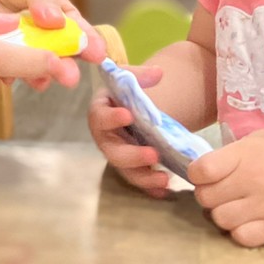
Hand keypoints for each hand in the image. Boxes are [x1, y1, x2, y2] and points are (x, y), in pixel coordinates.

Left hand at [0, 0, 103, 89]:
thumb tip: (55, 21)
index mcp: (58, 15)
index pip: (78, 32)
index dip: (89, 44)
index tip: (98, 55)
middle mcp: (40, 35)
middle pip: (57, 55)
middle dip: (65, 67)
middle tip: (70, 76)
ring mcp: (16, 45)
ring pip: (29, 65)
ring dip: (36, 74)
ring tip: (41, 80)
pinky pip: (0, 67)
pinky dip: (4, 72)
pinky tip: (6, 75)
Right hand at [87, 64, 171, 196]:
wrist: (129, 107)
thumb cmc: (124, 92)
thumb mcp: (130, 78)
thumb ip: (141, 75)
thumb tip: (159, 73)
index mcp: (100, 112)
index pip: (100, 117)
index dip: (112, 118)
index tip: (128, 115)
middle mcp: (104, 137)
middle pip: (113, 152)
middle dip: (133, 156)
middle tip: (153, 155)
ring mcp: (117, 154)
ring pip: (125, 170)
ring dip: (144, 176)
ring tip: (164, 178)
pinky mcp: (129, 167)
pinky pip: (138, 179)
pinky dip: (150, 186)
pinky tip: (163, 190)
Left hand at [188, 129, 263, 247]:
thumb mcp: (259, 138)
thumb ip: (232, 152)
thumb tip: (205, 167)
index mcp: (246, 155)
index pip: (202, 170)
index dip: (196, 173)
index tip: (204, 172)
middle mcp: (253, 182)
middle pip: (206, 198)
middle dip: (207, 193)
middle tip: (219, 189)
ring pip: (220, 220)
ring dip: (221, 213)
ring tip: (232, 204)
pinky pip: (242, 238)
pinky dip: (238, 231)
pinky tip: (246, 220)